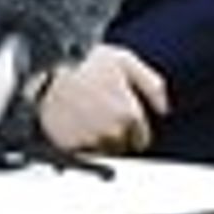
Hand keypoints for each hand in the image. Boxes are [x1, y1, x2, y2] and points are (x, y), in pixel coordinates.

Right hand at [36, 43, 170, 154]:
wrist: (50, 64)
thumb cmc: (86, 59)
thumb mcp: (128, 63)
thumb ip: (152, 87)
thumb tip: (164, 108)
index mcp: (129, 114)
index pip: (141, 140)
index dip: (135, 131)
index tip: (126, 123)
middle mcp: (111, 132)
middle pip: (121, 148)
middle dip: (117, 135)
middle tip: (103, 115)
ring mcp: (88, 141)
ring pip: (101, 152)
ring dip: (98, 141)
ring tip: (87, 117)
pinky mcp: (66, 146)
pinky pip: (78, 154)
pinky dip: (77, 143)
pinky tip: (73, 123)